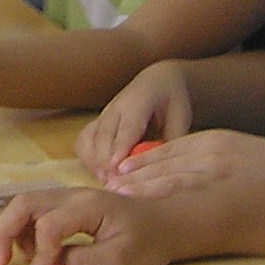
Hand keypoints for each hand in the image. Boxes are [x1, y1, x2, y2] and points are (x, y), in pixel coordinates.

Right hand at [0, 183, 193, 264]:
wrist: (170, 222)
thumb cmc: (150, 241)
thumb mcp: (119, 260)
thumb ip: (80, 262)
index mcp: (88, 206)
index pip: (48, 226)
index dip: (39, 254)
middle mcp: (73, 194)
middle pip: (24, 203)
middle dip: (4, 231)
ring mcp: (70, 197)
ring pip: (26, 204)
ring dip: (14, 230)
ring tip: (23, 260)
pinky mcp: (71, 205)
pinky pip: (38, 210)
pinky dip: (27, 229)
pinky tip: (37, 252)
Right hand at [79, 59, 195, 177]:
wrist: (157, 80)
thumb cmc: (172, 98)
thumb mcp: (181, 115)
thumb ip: (174, 138)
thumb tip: (167, 164)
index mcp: (139, 101)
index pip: (128, 127)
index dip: (120, 147)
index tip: (116, 167)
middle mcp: (116, 107)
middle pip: (104, 135)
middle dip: (105, 161)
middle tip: (113, 184)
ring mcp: (103, 114)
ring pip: (89, 137)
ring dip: (93, 161)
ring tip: (105, 181)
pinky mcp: (97, 122)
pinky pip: (83, 140)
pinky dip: (86, 157)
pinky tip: (99, 173)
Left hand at [110, 128, 264, 198]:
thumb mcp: (241, 150)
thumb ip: (211, 157)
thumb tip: (177, 173)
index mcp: (216, 140)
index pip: (169, 148)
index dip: (141, 159)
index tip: (119, 168)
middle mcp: (214, 153)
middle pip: (164, 161)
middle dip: (134, 172)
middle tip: (109, 183)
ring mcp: (221, 173)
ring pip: (172, 178)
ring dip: (142, 186)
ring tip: (118, 194)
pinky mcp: (228, 191)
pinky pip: (189, 195)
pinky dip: (164, 198)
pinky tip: (147, 206)